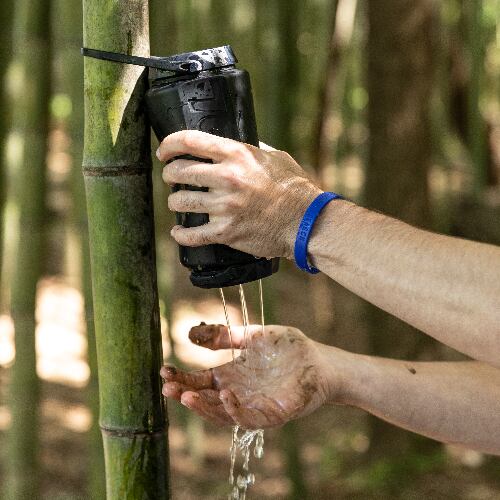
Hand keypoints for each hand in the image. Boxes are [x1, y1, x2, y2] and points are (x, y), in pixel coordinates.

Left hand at [157, 130, 321, 258]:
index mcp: (237, 155)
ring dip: (175, 203)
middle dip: (169, 175)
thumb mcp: (276, 157)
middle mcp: (227, 178)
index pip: (189, 141)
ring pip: (180, 202)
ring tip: (179, 204)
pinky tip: (179, 232)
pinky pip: (191, 235)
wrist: (306, 222)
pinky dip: (180, 235)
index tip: (164, 152)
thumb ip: (252, 149)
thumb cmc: (295, 188)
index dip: (169, 144)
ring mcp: (225, 207)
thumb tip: (234, 145)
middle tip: (171, 179)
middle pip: (178, 172)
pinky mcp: (225, 232)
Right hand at [160, 324, 342, 428]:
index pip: (200, 381)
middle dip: (185, 395)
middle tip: (168, 388)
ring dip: (204, 407)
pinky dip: (235, 409)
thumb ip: (224, 336)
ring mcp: (254, 406)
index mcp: (231, 376)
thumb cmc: (288, 349)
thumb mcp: (251, 336)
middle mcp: (238, 394)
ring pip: (223, 413)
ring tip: (187, 395)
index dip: (181, 378)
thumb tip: (190, 333)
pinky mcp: (273, 413)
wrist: (320, 360)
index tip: (164, 371)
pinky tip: (224, 395)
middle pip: (206, 400)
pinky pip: (250, 418)